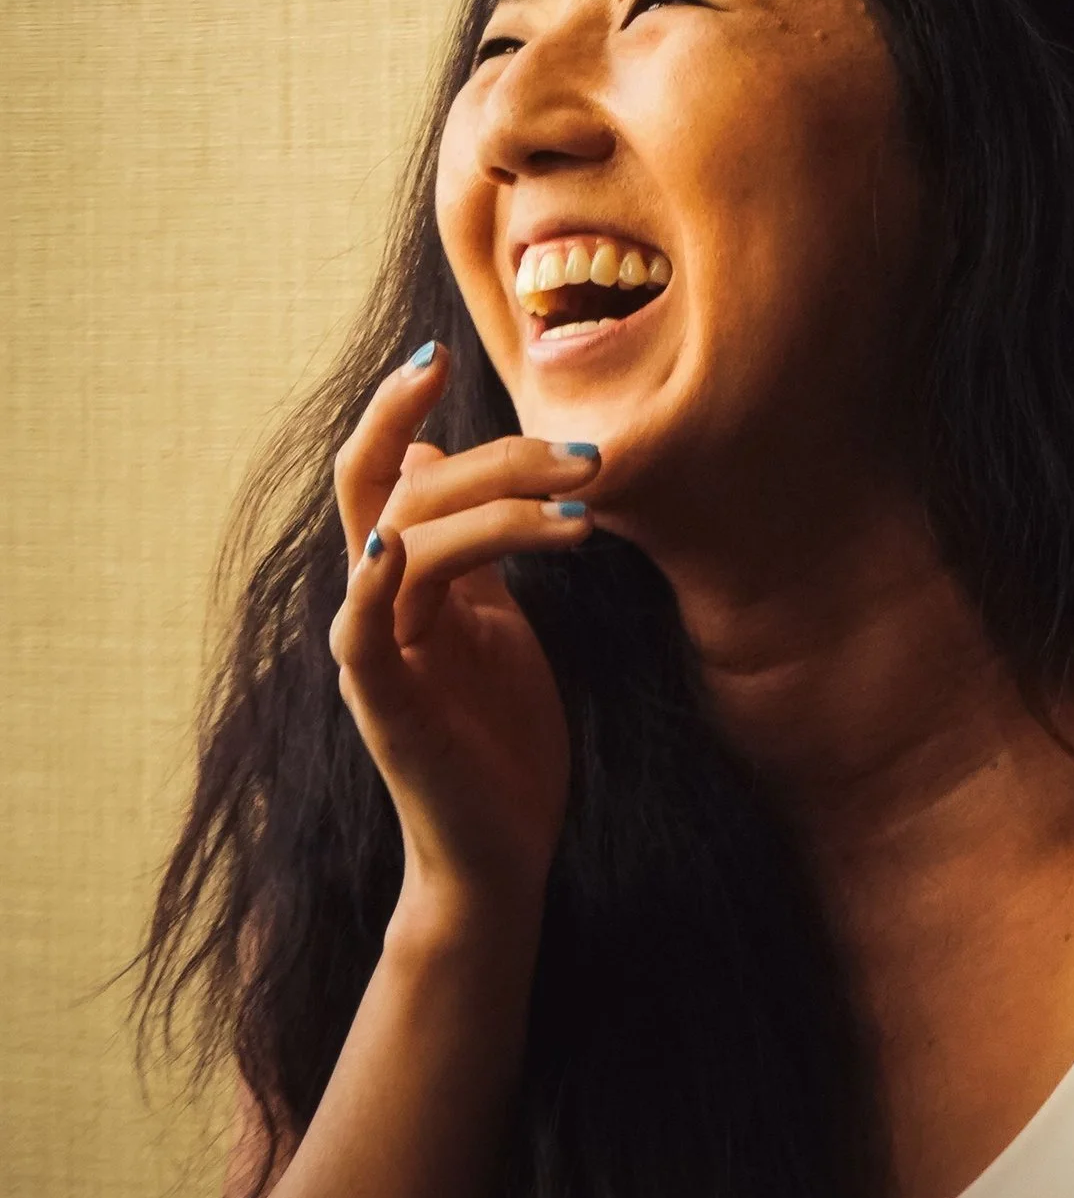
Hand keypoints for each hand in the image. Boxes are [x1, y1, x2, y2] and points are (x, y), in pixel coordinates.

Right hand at [329, 340, 601, 924]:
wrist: (502, 848)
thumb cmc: (504, 736)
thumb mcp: (498, 620)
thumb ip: (479, 548)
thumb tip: (458, 455)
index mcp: (407, 576)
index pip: (387, 467)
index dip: (401, 407)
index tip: (442, 349)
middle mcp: (379, 601)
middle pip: (395, 484)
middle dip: (492, 452)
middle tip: (586, 454)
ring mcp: (376, 651)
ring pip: (403, 539)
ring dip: (493, 511)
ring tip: (583, 514)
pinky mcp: (384, 704)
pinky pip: (362, 630)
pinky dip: (373, 581)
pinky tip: (398, 548)